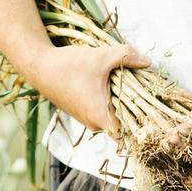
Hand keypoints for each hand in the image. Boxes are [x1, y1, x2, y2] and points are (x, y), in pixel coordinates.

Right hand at [34, 42, 150, 135]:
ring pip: (113, 116)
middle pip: (124, 124)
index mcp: (100, 117)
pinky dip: (111, 100)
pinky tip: (113, 84)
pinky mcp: (82, 112)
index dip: (142, 125)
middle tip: (145, 90)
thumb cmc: (68, 65)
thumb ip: (127, 57)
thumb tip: (148, 61)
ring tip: (129, 83)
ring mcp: (87, 119)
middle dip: (135, 108)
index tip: (153, 111)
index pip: (129, 133)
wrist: (38, 66)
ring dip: (122, 102)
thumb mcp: (101, 56)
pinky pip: (103, 111)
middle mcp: (94, 124)